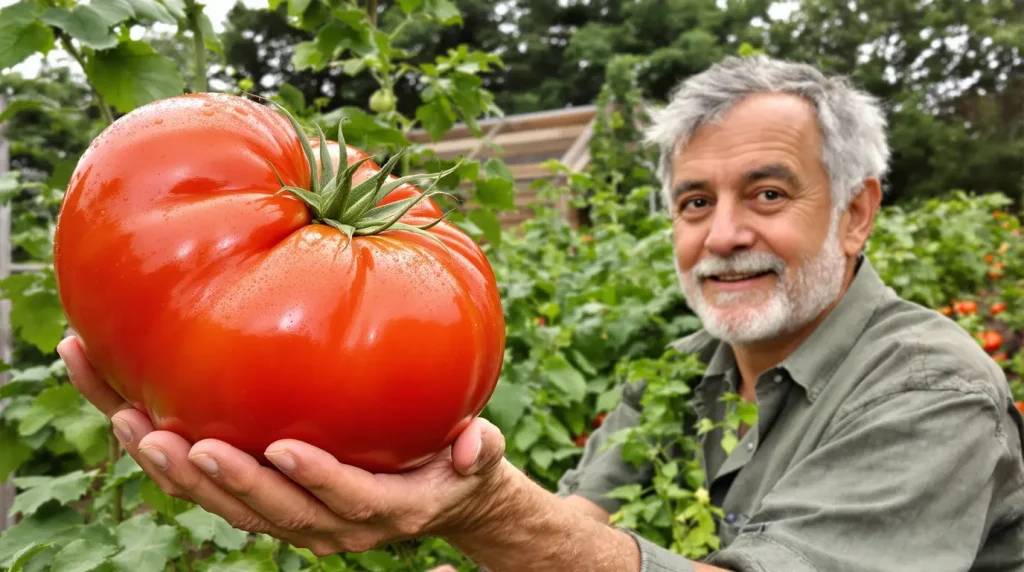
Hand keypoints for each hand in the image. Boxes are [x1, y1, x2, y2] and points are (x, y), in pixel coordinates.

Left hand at [57, 335, 509, 556]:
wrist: (429, 498)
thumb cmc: (453, 468)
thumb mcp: (477, 460)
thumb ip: (477, 451)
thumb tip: (472, 445)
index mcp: (382, 512)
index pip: (346, 500)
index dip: (316, 479)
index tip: (283, 449)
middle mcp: (327, 526)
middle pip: (268, 511)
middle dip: (222, 480)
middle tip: (178, 440)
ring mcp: (289, 518)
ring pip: (225, 506)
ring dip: (176, 471)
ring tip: (129, 424)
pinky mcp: (262, 501)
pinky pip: (210, 487)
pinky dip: (167, 457)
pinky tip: (123, 407)